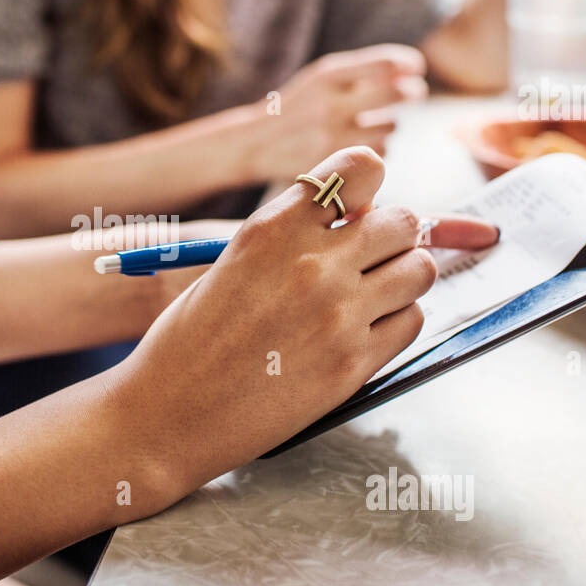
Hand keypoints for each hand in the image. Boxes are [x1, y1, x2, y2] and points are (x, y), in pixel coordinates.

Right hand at [116, 146, 496, 497]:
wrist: (166, 416)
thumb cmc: (189, 341)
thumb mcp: (230, 265)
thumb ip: (292, 238)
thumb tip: (360, 219)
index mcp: (271, 228)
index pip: (361, 169)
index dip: (367, 185)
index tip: (356, 207)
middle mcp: (310, 264)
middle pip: (402, 220)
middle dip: (392, 236)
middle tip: (368, 259)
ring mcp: (336, 315)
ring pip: (419, 270)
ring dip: (402, 278)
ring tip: (370, 296)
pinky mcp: (352, 365)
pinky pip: (410, 322)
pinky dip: (396, 322)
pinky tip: (363, 331)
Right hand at [245, 45, 427, 181]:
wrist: (255, 143)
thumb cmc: (300, 105)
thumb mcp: (321, 79)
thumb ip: (362, 71)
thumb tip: (411, 69)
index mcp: (327, 76)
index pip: (385, 63)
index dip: (409, 64)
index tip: (415, 68)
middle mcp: (330, 105)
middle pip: (396, 93)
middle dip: (413, 91)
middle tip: (415, 92)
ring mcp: (332, 138)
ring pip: (391, 127)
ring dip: (390, 123)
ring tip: (372, 122)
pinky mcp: (335, 164)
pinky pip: (378, 153)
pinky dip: (376, 148)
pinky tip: (359, 144)